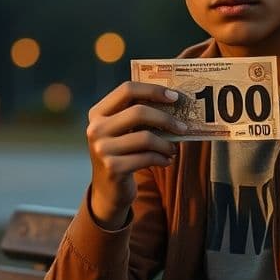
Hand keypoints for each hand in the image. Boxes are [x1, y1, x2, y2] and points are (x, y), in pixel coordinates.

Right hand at [86, 81, 187, 229]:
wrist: (108, 190)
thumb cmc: (123, 153)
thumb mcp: (124, 131)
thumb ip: (139, 115)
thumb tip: (175, 102)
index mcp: (98, 112)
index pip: (127, 89)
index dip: (153, 90)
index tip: (174, 97)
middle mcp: (96, 128)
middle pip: (139, 112)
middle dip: (166, 119)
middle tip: (183, 127)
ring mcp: (102, 149)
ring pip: (146, 137)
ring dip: (166, 144)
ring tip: (173, 149)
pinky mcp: (112, 168)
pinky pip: (147, 157)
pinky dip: (162, 158)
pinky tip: (167, 161)